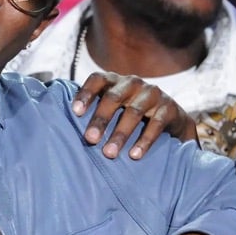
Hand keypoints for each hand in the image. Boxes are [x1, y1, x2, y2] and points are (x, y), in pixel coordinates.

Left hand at [72, 71, 196, 159]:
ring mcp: (153, 94)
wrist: (172, 118)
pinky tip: (134, 155)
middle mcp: (133, 83)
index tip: (75, 112)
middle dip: (100, 119)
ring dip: (120, 134)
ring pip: (134, 112)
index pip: (97, 79)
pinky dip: (144, 141)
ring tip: (109, 154)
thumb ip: (96, 110)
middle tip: (90, 140)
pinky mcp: (169, 108)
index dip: (86, 93)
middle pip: (114, 98)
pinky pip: (156, 124)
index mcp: (116, 81)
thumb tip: (63, 126)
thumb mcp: (116, 107)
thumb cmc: (132, 115)